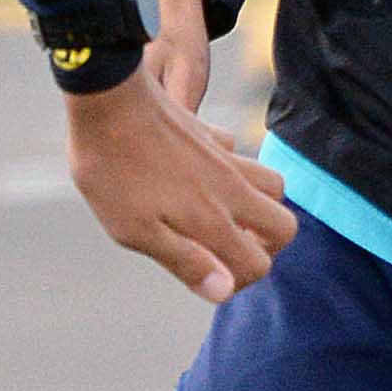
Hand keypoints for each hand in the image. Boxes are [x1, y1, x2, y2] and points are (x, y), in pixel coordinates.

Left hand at [65, 0, 291, 304]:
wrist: (106, 100)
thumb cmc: (113, 172)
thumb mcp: (136, 231)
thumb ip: (185, 261)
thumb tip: (225, 291)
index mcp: (213, 219)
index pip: (258, 264)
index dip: (237, 281)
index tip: (207, 278)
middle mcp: (231, 188)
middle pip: (284, 226)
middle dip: (266, 247)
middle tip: (227, 250)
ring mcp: (225, 158)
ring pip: (273, 187)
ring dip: (259, 208)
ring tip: (223, 217)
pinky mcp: (211, 134)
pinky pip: (240, 156)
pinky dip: (234, 173)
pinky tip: (200, 175)